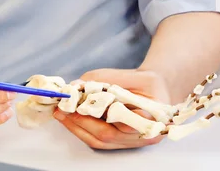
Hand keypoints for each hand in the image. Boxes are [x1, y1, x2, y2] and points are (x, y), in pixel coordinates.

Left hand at [53, 68, 170, 149]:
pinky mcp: (122, 144)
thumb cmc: (146, 83)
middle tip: (62, 108)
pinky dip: (83, 130)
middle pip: (108, 134)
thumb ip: (105, 80)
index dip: (101, 115)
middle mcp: (143, 135)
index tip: (80, 105)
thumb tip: (77, 86)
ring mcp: (132, 143)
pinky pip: (100, 141)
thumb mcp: (131, 75)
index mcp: (153, 118)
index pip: (125, 121)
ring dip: (78, 127)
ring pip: (101, 141)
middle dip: (81, 121)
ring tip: (61, 113)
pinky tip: (70, 119)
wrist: (158, 92)